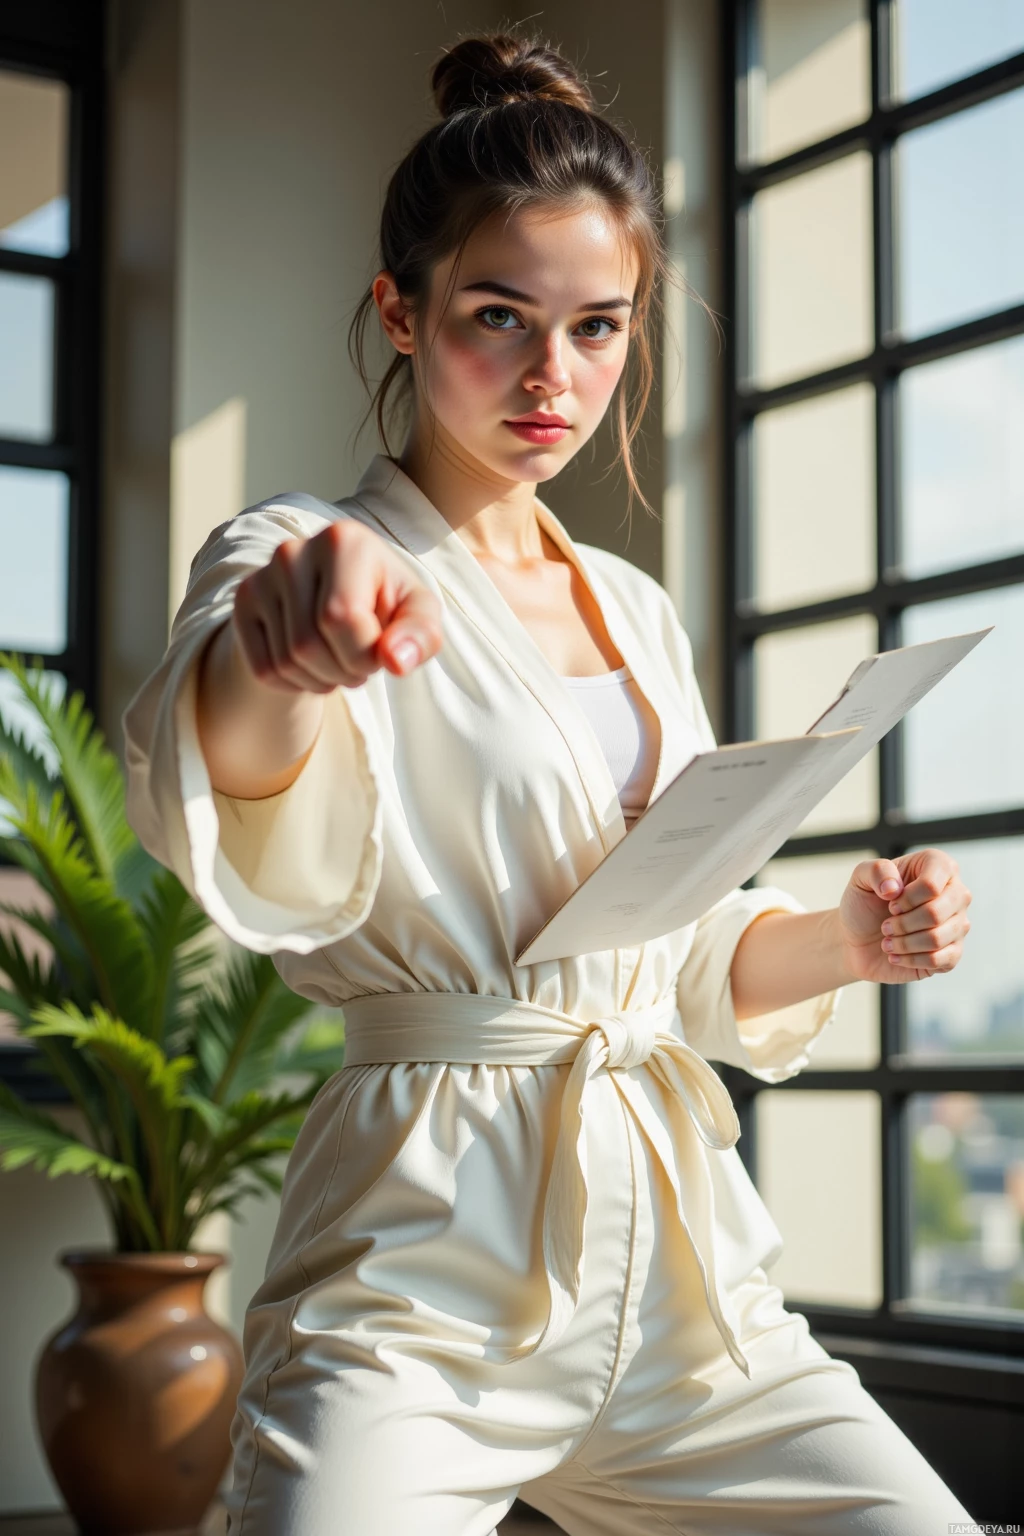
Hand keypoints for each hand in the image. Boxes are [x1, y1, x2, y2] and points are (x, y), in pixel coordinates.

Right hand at [232, 518, 443, 691]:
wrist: (342, 601)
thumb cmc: (386, 604)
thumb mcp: (416, 614)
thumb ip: (419, 634)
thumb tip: (395, 661)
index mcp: (343, 540)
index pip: (342, 619)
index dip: (365, 654)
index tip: (381, 650)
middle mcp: (293, 550)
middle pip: (308, 644)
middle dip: (344, 671)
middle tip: (359, 661)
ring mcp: (261, 576)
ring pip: (286, 661)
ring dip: (322, 680)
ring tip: (339, 662)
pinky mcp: (243, 603)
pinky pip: (264, 669)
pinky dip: (295, 684)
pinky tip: (313, 666)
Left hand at [837, 851, 971, 984]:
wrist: (858, 939)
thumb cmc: (865, 904)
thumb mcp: (861, 878)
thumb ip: (876, 870)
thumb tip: (894, 888)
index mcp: (939, 866)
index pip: (931, 885)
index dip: (905, 899)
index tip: (889, 903)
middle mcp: (956, 893)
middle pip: (936, 913)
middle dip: (902, 923)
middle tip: (886, 926)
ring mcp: (958, 924)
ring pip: (937, 939)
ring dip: (903, 943)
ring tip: (888, 941)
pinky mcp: (953, 953)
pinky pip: (939, 961)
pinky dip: (910, 960)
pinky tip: (897, 956)